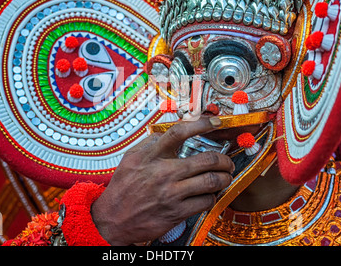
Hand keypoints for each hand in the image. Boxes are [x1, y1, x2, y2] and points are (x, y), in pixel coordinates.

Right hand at [91, 116, 234, 244]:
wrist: (113, 219)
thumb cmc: (122, 188)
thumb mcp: (130, 158)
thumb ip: (150, 144)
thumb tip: (168, 132)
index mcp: (150, 156)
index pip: (179, 133)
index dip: (201, 124)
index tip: (215, 122)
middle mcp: (162, 173)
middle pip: (206, 160)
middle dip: (224, 160)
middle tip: (227, 162)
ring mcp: (171, 193)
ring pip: (211, 182)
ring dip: (224, 178)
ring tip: (225, 177)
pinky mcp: (176, 212)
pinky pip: (205, 202)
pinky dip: (212, 197)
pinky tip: (210, 194)